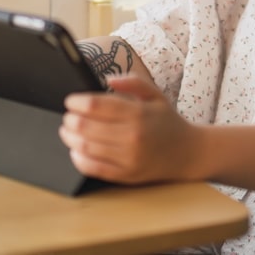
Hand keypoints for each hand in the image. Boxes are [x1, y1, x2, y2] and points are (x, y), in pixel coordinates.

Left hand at [59, 75, 202, 184]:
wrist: (187, 152)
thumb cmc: (167, 121)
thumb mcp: (155, 95)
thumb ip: (133, 82)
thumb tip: (108, 79)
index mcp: (138, 113)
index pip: (96, 106)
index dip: (77, 102)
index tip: (71, 101)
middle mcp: (132, 136)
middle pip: (86, 127)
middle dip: (70, 120)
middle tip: (67, 116)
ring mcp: (128, 158)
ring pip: (86, 147)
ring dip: (70, 138)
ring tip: (67, 131)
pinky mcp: (126, 175)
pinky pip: (93, 168)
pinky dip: (78, 158)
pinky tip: (76, 150)